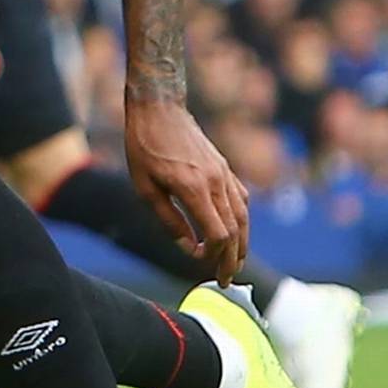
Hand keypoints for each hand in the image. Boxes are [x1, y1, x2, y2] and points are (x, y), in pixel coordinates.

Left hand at [122, 98, 249, 283]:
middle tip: (227, 280)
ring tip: (235, 262)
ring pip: (243, 217)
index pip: (218, 234)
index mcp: (194, 188)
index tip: (201, 265)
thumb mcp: (145, 188)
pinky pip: (241, 199)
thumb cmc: (144, 147)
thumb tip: (189, 247)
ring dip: (242, 243)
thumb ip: (168, 220)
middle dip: (232, 259)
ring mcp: (224, 173)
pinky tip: (235, 232)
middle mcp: (216, 182)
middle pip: (236, 231)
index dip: (213, 256)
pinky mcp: (224, 167)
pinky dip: (241, 220)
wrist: (159, 108)